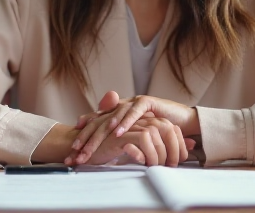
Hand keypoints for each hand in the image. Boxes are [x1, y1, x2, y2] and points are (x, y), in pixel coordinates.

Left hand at [71, 91, 199, 164]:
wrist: (182, 121)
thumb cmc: (160, 131)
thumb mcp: (137, 139)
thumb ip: (122, 142)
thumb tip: (107, 153)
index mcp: (118, 114)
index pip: (97, 123)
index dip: (84, 135)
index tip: (72, 149)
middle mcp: (123, 106)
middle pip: (101, 121)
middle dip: (87, 137)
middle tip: (76, 151)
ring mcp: (134, 103)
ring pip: (114, 117)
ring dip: (102, 132)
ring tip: (91, 144)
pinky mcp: (148, 102)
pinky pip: (134, 112)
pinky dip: (126, 122)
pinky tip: (117, 132)